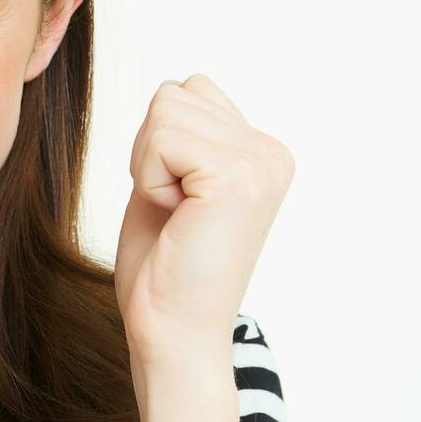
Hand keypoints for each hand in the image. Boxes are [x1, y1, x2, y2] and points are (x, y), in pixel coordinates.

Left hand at [115, 73, 295, 352]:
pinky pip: (163, 137)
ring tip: (176, 214)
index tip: (178, 200)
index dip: (159, 144)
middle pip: (175, 93)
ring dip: (149, 164)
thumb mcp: (174, 182)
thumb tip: (173, 89)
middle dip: (152, 150)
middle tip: (174, 210)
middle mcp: (271, 153)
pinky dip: (150, 178)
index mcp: (262, 153)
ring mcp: (259, 163)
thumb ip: (182, 135)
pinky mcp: (237, 177)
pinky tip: (176, 217)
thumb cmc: (164, 268)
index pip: (190, 91)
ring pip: (166, 109)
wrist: (174, 333)